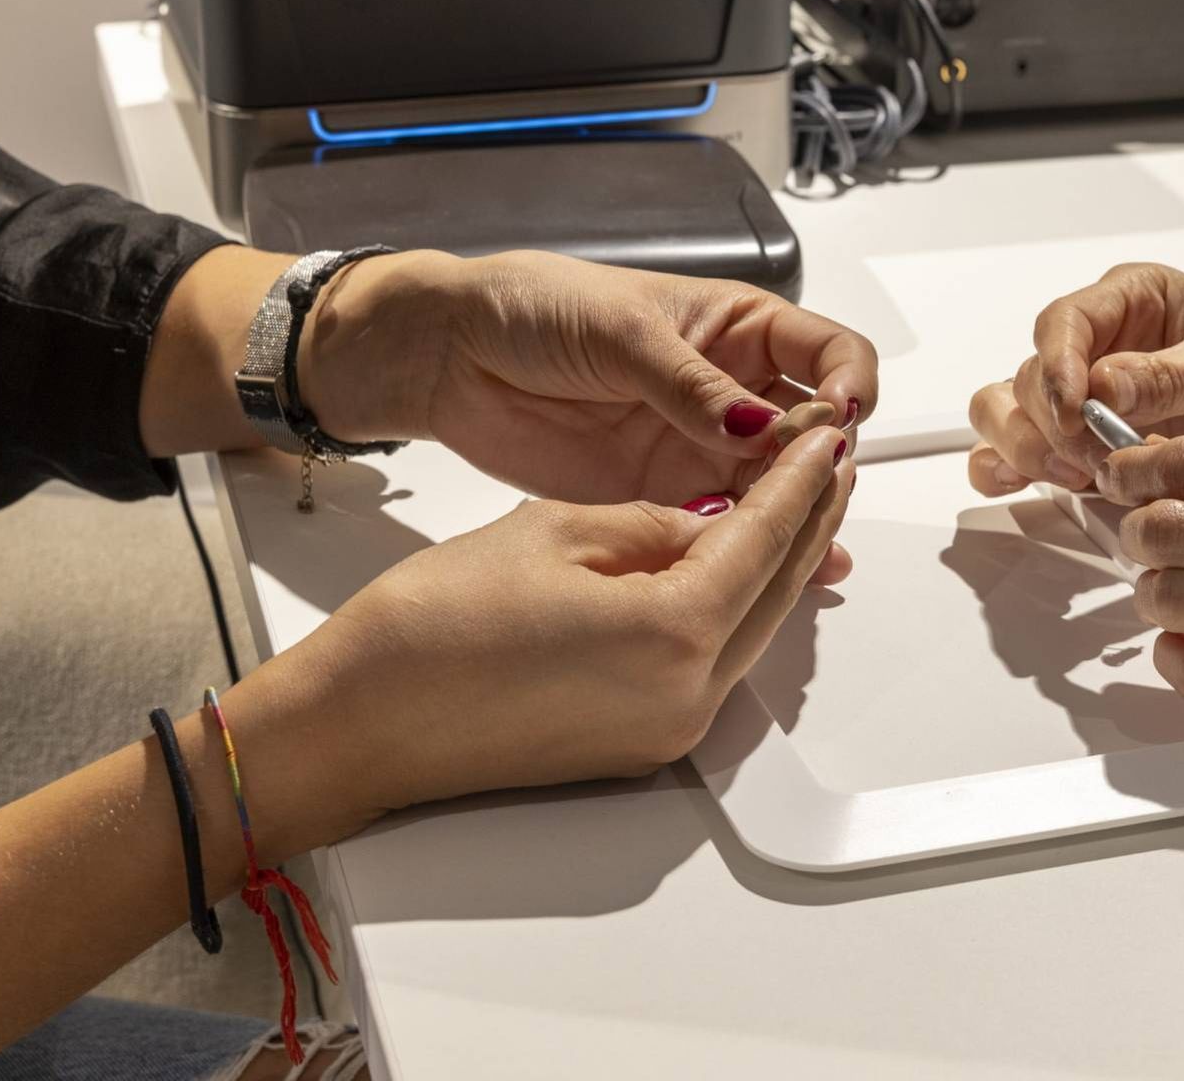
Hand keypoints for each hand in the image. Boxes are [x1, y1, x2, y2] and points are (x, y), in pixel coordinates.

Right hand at [235, 425, 853, 847]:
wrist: (357, 724)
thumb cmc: (428, 631)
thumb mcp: (555, 531)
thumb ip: (654, 522)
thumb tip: (711, 518)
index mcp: (674, 632)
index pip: (766, 537)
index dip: (799, 478)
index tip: (825, 438)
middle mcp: (688, 695)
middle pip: (776, 590)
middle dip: (807, 520)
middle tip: (827, 463)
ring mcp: (668, 729)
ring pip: (751, 630)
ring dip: (775, 566)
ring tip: (791, 504)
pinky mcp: (641, 745)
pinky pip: (711, 663)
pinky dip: (731, 609)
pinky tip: (728, 569)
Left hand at [300, 250, 877, 505]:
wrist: (450, 356)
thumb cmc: (536, 309)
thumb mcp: (622, 332)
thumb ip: (692, 385)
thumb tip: (761, 426)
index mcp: (738, 328)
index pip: (829, 353)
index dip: (849, 384)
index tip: (838, 416)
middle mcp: (733, 390)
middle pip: (813, 430)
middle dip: (826, 461)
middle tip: (818, 490)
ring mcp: (701, 447)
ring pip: (778, 487)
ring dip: (802, 514)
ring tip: (814, 547)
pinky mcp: (664, 495)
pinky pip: (725, 526)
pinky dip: (755, 549)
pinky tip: (779, 574)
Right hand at [967, 263, 1183, 495]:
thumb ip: (1168, 375)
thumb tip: (1098, 387)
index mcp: (1132, 301)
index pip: (1064, 323)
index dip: (1056, 368)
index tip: (1074, 413)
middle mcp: (1096, 345)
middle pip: (1025, 375)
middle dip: (1043, 422)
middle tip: (1090, 461)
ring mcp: (1082, 399)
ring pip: (1005, 411)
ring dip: (1023, 447)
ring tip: (1074, 477)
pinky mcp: (1080, 446)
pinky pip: (1016, 453)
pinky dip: (1008, 470)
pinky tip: (1027, 486)